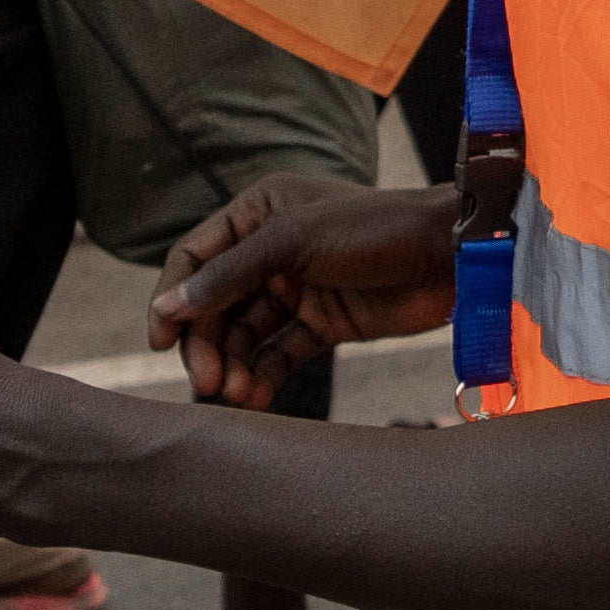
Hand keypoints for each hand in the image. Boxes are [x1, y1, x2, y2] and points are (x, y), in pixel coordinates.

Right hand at [153, 172, 459, 402]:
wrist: (450, 257)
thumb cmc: (374, 230)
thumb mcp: (293, 242)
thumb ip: (229, 275)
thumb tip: (168, 307)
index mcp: (258, 213)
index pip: (195, 258)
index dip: (172, 299)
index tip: (160, 342)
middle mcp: (271, 250)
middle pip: (215, 304)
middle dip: (207, 344)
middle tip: (208, 383)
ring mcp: (298, 288)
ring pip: (245, 334)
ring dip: (234, 365)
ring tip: (235, 394)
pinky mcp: (324, 322)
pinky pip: (279, 352)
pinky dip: (263, 374)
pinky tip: (255, 396)